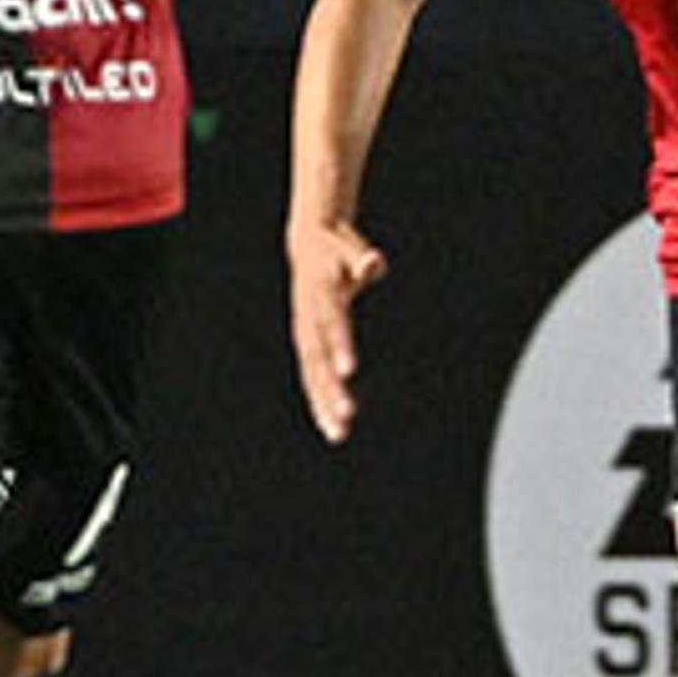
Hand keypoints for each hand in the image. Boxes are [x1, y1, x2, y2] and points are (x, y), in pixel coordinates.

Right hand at [286, 214, 391, 442]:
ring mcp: (304, 333)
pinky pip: (311, 377)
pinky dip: (320, 401)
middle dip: (330, 387)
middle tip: (347, 414)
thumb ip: (361, 259)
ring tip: (338, 434)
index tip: (350, 370)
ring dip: (323, 403)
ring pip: (311, 374)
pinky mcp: (307, 344)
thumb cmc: (338, 247)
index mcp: (320, 293)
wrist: (308, 242)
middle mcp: (308, 317)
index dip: (339, 345)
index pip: (331, 321)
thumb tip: (373, 263)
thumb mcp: (350, 247)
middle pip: (317, 356)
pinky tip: (333, 428)